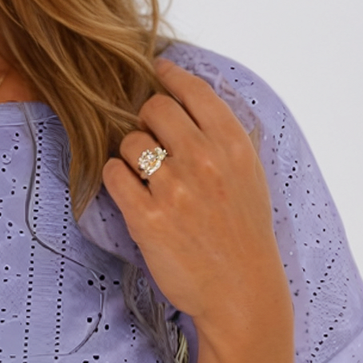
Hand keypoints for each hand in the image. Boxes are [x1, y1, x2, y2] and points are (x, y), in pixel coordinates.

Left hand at [100, 59, 291, 343]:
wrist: (241, 290)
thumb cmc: (244, 233)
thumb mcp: (250, 174)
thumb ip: (224, 136)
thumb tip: (190, 98)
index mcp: (233, 145)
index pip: (193, 90)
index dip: (170, 77)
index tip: (158, 72)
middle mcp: (203, 160)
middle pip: (154, 108)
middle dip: (147, 119)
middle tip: (151, 137)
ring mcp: (173, 189)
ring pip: (130, 141)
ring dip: (131, 154)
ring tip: (146, 175)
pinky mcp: (146, 218)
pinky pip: (113, 174)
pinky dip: (116, 178)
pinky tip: (130, 190)